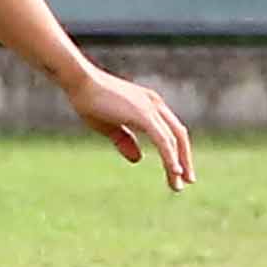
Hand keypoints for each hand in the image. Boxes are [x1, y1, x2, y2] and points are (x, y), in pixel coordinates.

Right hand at [61, 65, 197, 188]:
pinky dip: (170, 157)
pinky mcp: (144, 114)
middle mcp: (155, 104)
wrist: (79, 82)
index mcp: (149, 105)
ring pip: (173, 140)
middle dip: (184, 159)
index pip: (170, 130)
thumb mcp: (109, 126)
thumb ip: (125, 141)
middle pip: (178, 135)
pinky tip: (174, 171)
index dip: (177, 150)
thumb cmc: (90, 101)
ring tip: (178, 184)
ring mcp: (151, 107)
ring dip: (178, 163)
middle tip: (187, 181)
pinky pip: (163, 140)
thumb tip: (138, 159)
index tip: (179, 171)